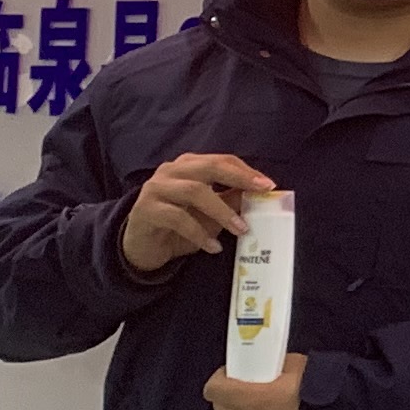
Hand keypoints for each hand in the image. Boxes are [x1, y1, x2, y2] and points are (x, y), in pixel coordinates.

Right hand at [125, 154, 270, 277]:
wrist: (141, 248)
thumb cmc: (179, 228)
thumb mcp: (210, 215)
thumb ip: (230, 200)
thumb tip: (259, 195)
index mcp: (188, 166)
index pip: (221, 160)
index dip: (245, 171)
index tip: (268, 185)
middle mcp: (171, 171)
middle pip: (209, 167)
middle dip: (239, 179)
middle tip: (260, 193)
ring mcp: (155, 188)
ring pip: (195, 191)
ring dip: (222, 211)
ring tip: (241, 229)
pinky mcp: (145, 209)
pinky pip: (178, 218)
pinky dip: (200, 233)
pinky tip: (213, 247)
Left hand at [204, 357, 302, 409]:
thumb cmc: (318, 392)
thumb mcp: (297, 366)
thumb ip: (278, 364)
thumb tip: (274, 363)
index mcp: (251, 399)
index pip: (214, 390)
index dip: (219, 379)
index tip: (231, 372)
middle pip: (220, 408)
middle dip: (227, 396)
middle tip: (244, 385)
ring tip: (261, 403)